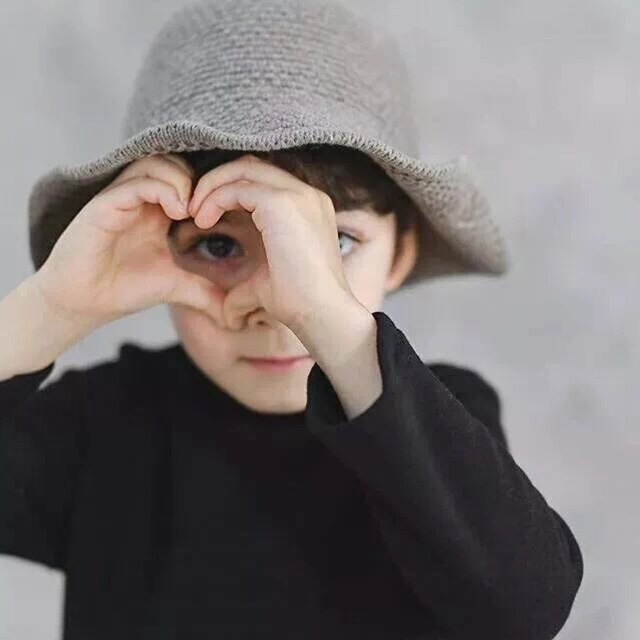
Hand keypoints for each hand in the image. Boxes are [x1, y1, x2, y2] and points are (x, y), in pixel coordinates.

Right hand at [33, 153, 224, 327]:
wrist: (84, 303)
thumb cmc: (124, 289)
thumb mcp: (176, 286)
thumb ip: (205, 290)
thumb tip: (233, 312)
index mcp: (158, 209)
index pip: (189, 178)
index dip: (211, 187)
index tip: (228, 211)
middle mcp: (140, 197)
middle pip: (175, 162)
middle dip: (200, 179)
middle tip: (212, 209)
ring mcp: (121, 197)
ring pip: (156, 164)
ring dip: (183, 181)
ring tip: (194, 211)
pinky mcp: (105, 205)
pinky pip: (137, 182)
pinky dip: (163, 190)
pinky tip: (178, 212)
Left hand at [187, 153, 355, 332]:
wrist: (321, 313)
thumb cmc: (299, 303)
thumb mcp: (266, 285)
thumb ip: (245, 286)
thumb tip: (226, 314)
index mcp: (308, 207)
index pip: (264, 179)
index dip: (231, 188)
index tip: (207, 214)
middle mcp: (307, 194)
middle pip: (252, 165)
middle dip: (218, 181)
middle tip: (194, 207)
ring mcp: (297, 195)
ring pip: (243, 169)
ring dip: (212, 187)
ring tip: (195, 213)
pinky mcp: (282, 203)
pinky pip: (237, 187)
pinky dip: (214, 199)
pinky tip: (202, 221)